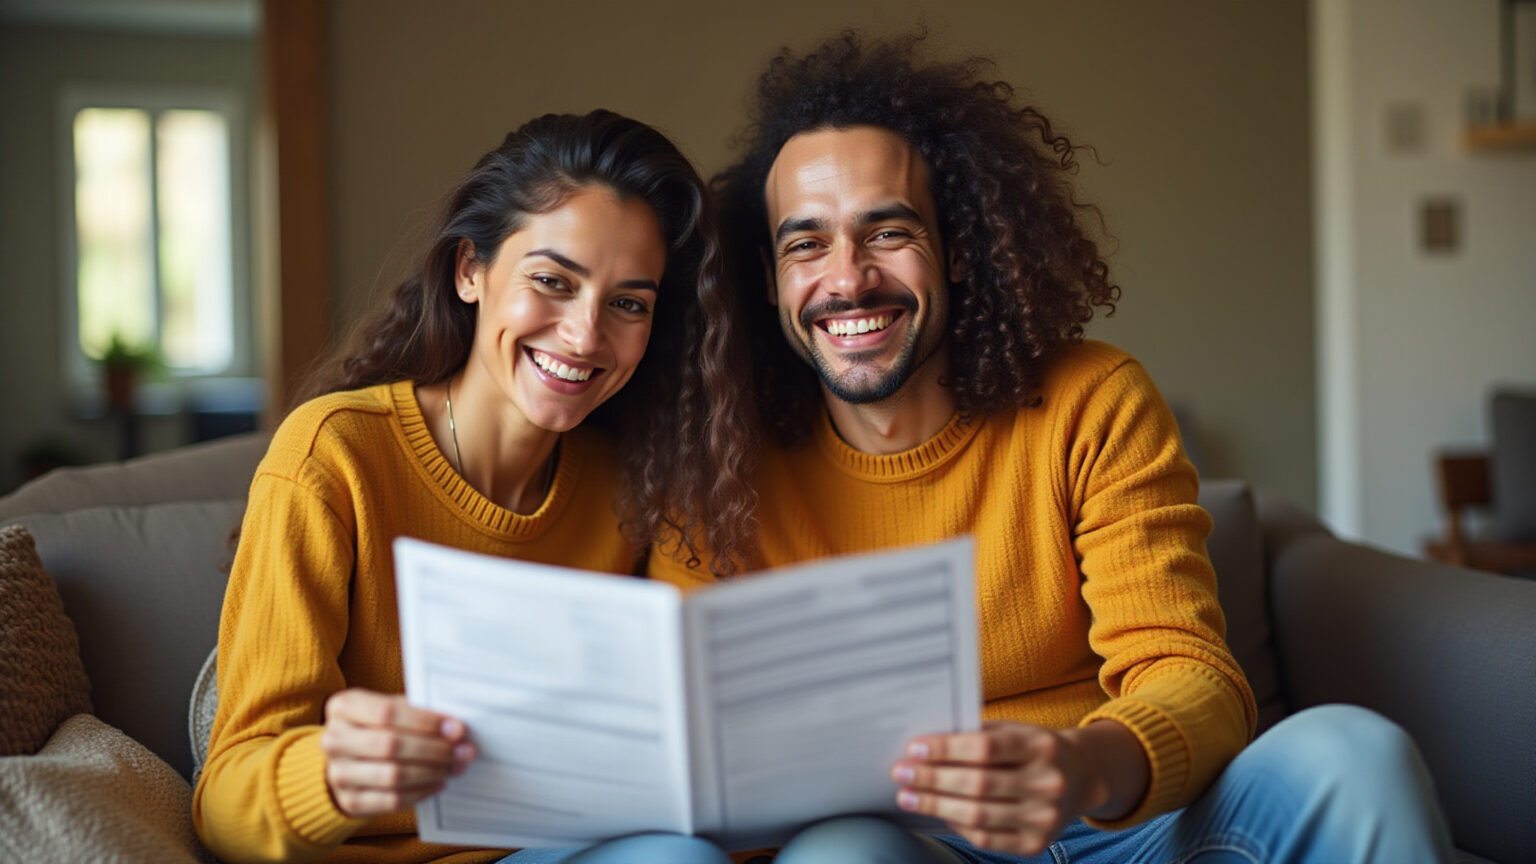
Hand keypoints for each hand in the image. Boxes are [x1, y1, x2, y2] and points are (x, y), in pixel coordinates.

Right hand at [320, 688, 475, 817]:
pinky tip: (438, 783)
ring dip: (432, 772)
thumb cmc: (376, 727)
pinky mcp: (349, 801)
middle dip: (435, 749)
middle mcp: (334, 740)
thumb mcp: (389, 708)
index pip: (388, 712)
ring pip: (393, 776)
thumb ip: (416, 712)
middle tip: (463, 751)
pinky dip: (421, 792)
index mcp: (344, 707)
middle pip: (391, 745)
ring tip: (454, 767)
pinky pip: (391, 800)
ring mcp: (338, 773)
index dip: (426, 722)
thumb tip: (454, 727)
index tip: (457, 728)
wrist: (347, 760)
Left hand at [890, 719, 1143, 854]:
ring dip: (935, 805)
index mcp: (1041, 746)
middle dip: (932, 779)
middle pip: (978, 784)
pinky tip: (938, 813)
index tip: (914, 748)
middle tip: (900, 773)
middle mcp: (1048, 783)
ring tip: (908, 796)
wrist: (1081, 777)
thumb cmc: (1033, 749)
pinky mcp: (1036, 844)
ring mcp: (1045, 818)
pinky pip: (986, 838)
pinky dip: (957, 825)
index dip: (946, 749)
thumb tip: (924, 746)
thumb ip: (978, 735)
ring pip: (978, 815)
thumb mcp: (1016, 730)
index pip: (985, 748)